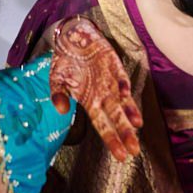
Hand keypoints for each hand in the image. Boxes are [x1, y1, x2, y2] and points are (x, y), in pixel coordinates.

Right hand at [49, 16, 142, 161]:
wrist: (72, 36)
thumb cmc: (65, 61)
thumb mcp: (56, 78)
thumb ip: (57, 94)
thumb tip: (59, 109)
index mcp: (90, 101)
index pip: (102, 125)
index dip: (111, 139)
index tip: (121, 156)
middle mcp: (103, 94)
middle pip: (116, 118)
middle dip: (124, 134)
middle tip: (134, 151)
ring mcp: (111, 81)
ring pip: (123, 102)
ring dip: (130, 114)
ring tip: (137, 128)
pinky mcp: (114, 65)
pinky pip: (120, 77)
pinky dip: (123, 86)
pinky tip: (126, 95)